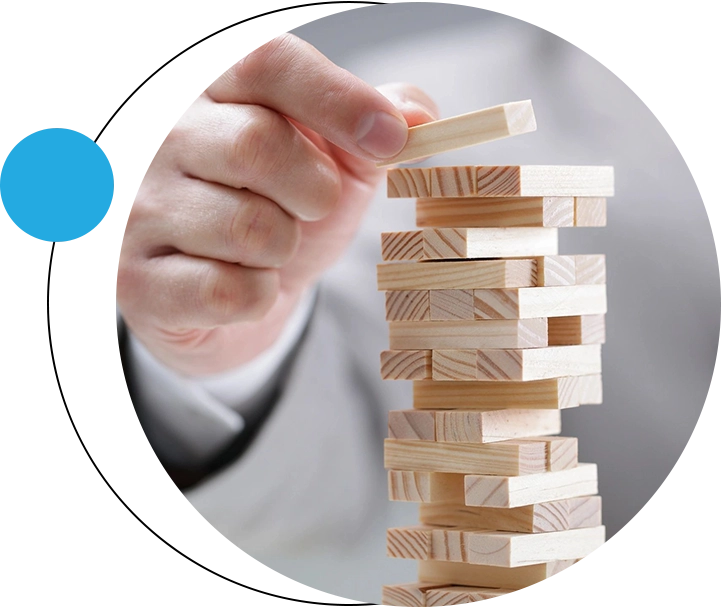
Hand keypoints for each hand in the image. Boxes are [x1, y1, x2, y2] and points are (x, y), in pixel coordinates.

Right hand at [117, 33, 438, 375]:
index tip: (392, 140)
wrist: (234, 296)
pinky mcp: (140, 281)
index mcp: (219, 94)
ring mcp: (143, 210)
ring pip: (248, 228)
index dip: (339, 98)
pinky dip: (259, 297)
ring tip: (269, 250)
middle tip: (313, 207)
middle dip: (313, 190)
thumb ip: (374, 129)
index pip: (269, 62)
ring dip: (285, 250)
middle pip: (256, 144)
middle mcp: (166, 140)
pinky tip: (244, 288)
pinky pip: (228, 292)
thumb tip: (418, 116)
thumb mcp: (338, 165)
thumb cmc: (285, 215)